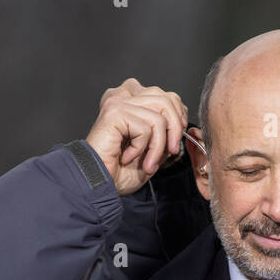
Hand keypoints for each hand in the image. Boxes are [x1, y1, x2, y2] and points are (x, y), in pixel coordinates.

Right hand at [84, 78, 187, 195]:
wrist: (99, 184)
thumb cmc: (119, 170)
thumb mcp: (152, 149)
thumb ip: (165, 133)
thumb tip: (180, 124)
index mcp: (132, 100)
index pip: (167, 95)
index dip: (178, 116)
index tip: (176, 139)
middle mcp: (124, 96)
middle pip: (167, 100)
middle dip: (174, 130)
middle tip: (170, 152)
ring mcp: (118, 102)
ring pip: (159, 117)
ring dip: (158, 146)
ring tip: (148, 163)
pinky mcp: (114, 112)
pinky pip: (145, 128)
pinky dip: (142, 149)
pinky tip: (127, 157)